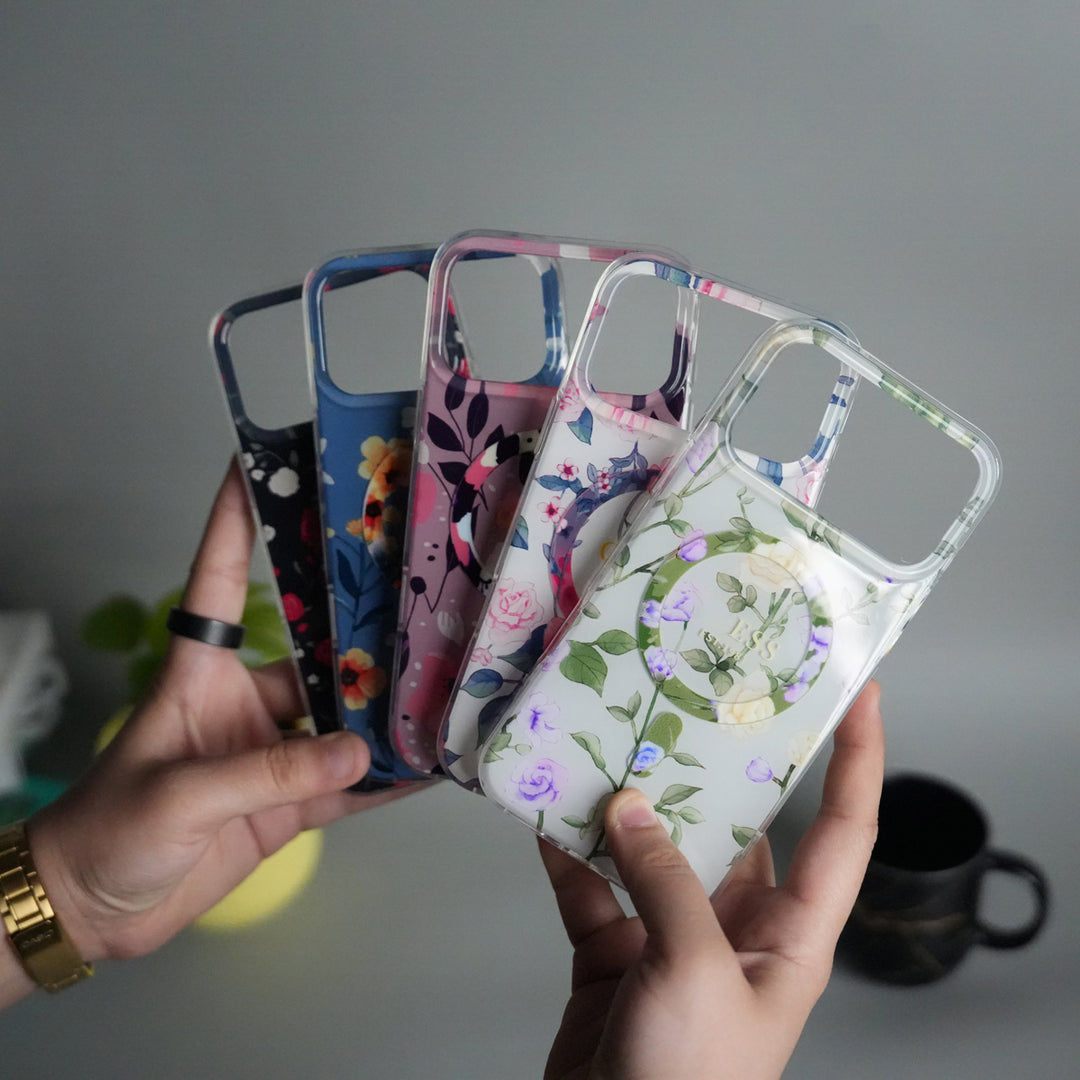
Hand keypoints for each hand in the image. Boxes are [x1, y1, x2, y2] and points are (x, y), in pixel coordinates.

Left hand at [21, 460, 408, 978]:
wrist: (92, 909)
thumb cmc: (111, 829)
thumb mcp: (183, 792)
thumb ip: (271, 772)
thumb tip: (359, 751)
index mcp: (201, 672)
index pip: (222, 579)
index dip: (239, 520)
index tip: (262, 462)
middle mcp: (245, 702)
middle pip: (314, 655)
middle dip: (363, 632)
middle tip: (424, 598)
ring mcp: (271, 753)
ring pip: (342, 721)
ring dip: (387, 712)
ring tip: (446, 685)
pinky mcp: (287, 803)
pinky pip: (348, 783)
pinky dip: (387, 778)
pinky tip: (430, 764)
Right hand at [541, 682, 883, 1079]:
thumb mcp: (693, 969)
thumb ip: (665, 879)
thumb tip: (629, 808)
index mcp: (792, 934)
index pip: (844, 829)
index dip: (858, 759)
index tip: (859, 694)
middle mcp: (737, 927)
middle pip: (736, 826)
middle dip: (714, 767)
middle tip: (694, 700)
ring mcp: (672, 938)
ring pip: (653, 850)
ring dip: (627, 806)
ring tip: (605, 744)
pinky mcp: (616, 953)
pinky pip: (592, 887)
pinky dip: (568, 854)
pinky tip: (545, 816)